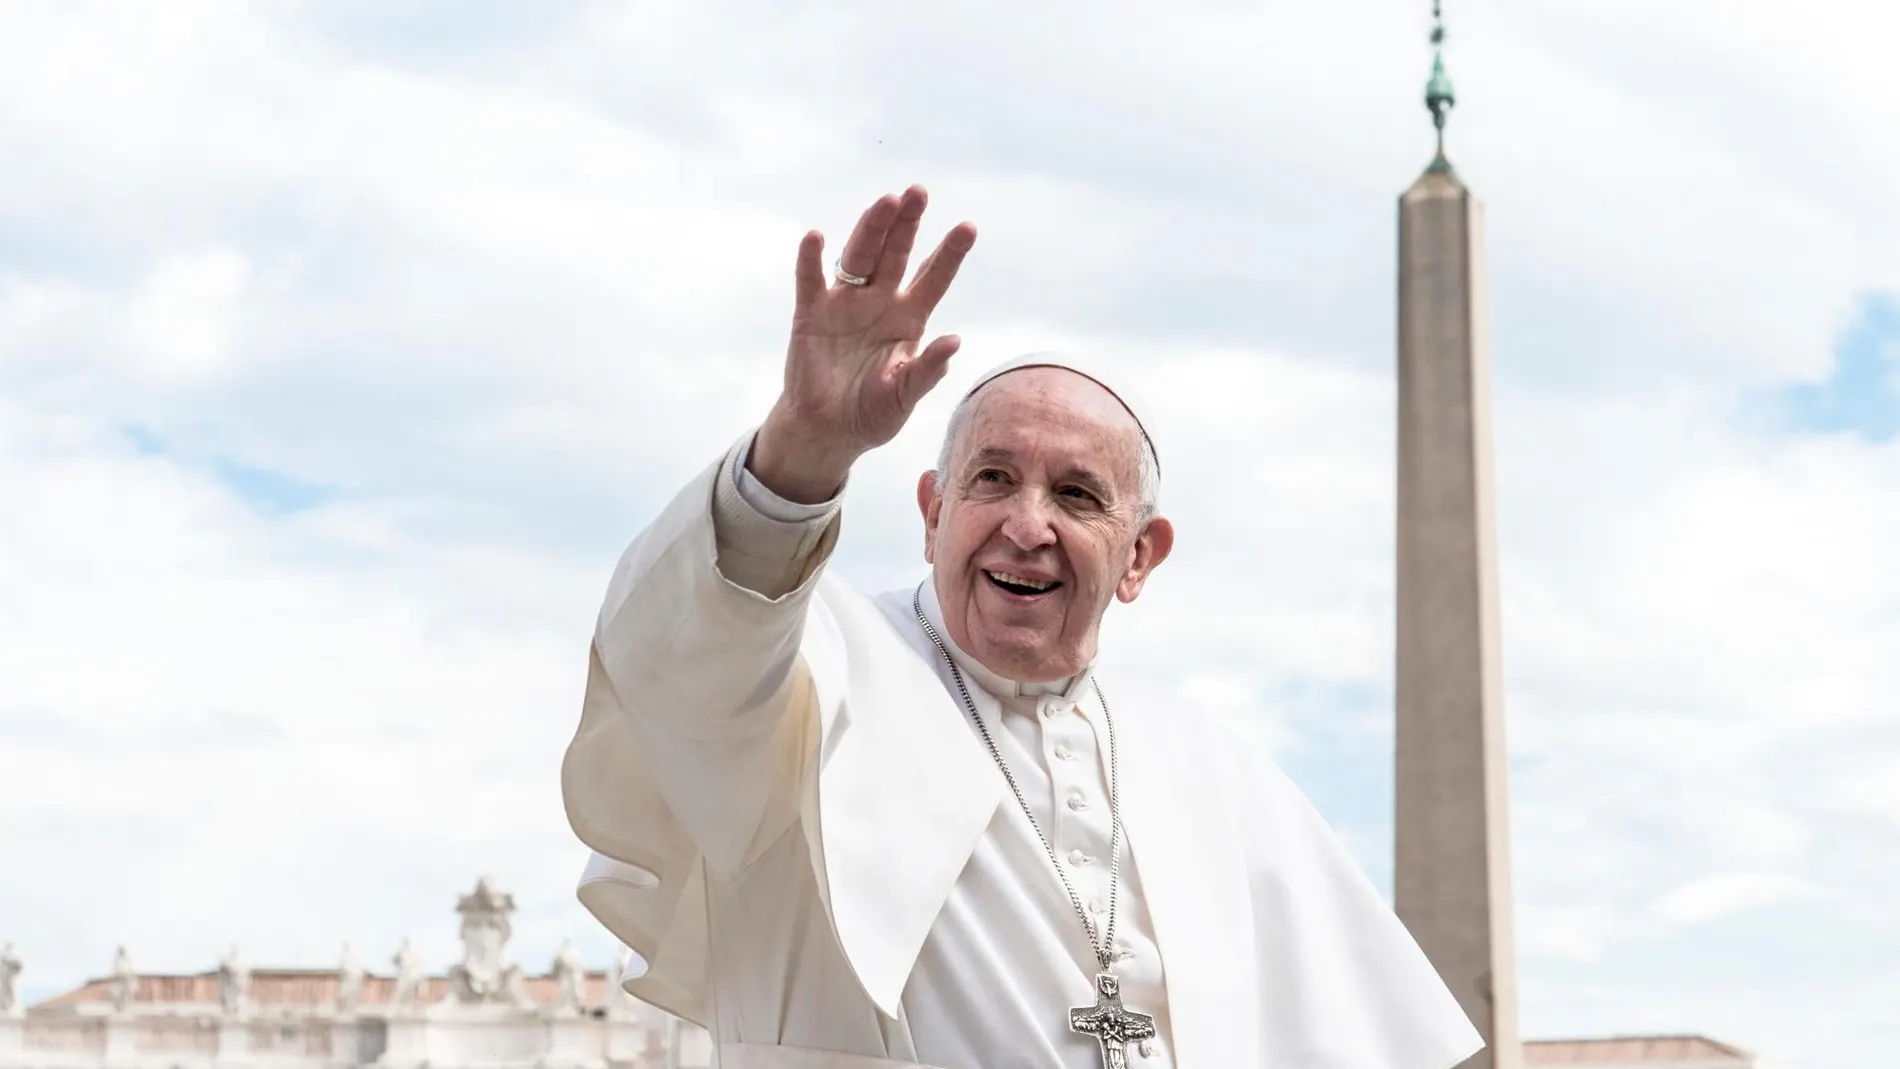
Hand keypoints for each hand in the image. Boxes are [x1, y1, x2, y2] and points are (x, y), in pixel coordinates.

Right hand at [751, 185, 976, 503]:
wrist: (828, 431)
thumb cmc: (872, 414)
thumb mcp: (905, 396)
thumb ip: (927, 370)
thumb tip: (954, 341)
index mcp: (910, 319)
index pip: (934, 277)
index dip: (950, 253)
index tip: (968, 227)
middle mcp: (880, 302)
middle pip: (896, 254)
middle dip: (908, 223)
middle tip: (918, 191)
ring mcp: (845, 304)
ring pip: (859, 256)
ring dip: (871, 229)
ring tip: (885, 202)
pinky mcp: (810, 314)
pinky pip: (811, 280)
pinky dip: (811, 260)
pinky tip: (815, 237)